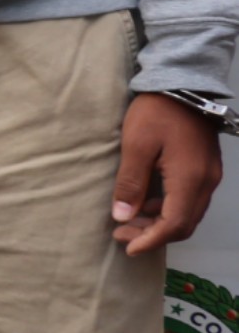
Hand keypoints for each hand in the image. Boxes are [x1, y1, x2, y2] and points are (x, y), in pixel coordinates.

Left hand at [113, 92, 225, 256]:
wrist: (183, 84)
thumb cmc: (157, 112)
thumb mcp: (136, 146)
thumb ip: (130, 183)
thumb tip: (123, 216)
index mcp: (190, 179)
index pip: (174, 224)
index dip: (151, 240)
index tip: (128, 248)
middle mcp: (206, 182)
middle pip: (184, 223)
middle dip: (153, 234)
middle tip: (122, 235)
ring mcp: (209, 174)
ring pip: (188, 213)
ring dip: (160, 222)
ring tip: (128, 221)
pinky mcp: (205, 167)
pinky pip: (190, 199)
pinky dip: (168, 208)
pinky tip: (145, 203)